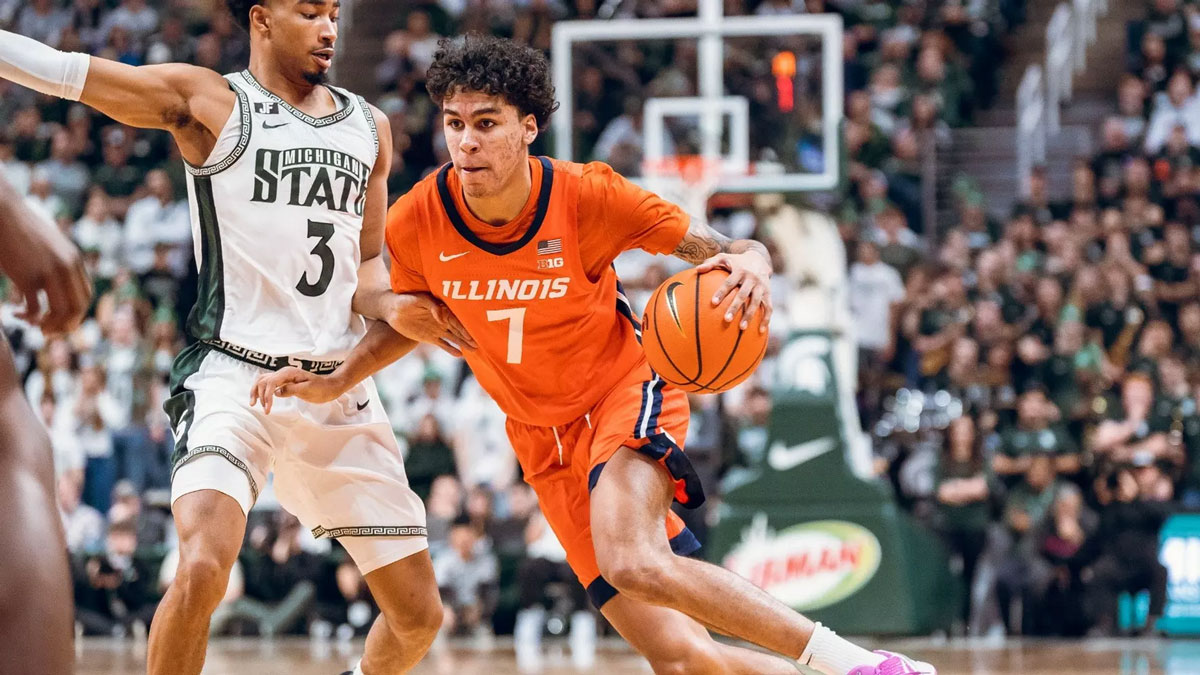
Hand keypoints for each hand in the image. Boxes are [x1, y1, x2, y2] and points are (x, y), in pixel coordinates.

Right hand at [0, 198, 90, 335]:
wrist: (3, 212)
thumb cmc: (22, 228)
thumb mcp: (50, 244)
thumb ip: (59, 261)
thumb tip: (61, 281)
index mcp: (74, 260)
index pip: (86, 296)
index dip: (76, 313)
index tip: (61, 319)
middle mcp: (66, 267)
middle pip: (78, 307)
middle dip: (66, 325)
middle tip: (49, 331)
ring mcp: (48, 272)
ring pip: (61, 313)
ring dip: (49, 325)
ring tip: (35, 326)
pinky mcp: (27, 277)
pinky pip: (35, 309)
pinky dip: (28, 318)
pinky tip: (16, 314)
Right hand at [250, 367, 346, 413]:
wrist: (329, 387)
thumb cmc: (321, 388)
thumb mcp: (307, 390)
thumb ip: (291, 390)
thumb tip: (276, 392)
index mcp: (289, 373)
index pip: (271, 383)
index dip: (266, 396)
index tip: (267, 409)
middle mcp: (284, 372)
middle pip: (263, 381)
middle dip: (259, 395)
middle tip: (264, 409)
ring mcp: (283, 376)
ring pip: (263, 381)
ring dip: (257, 392)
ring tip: (254, 404)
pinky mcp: (284, 382)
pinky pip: (269, 384)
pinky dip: (262, 391)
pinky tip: (261, 399)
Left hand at [386, 293, 475, 356]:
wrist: (392, 309)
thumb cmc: (406, 299)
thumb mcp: (419, 299)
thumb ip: (432, 305)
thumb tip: (442, 316)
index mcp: (441, 309)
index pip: (455, 320)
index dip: (464, 327)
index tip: (472, 334)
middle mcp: (441, 320)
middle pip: (458, 330)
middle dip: (468, 337)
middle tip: (479, 344)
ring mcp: (436, 329)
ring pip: (453, 338)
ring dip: (463, 344)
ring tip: (474, 350)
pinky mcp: (429, 337)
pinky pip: (442, 344)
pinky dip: (450, 349)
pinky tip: (459, 355)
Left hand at [697, 251, 772, 332]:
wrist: (759, 258)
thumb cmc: (736, 261)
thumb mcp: (723, 258)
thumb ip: (710, 263)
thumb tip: (697, 270)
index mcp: (740, 270)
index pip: (729, 282)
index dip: (722, 292)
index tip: (713, 303)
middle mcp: (752, 278)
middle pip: (743, 294)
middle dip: (735, 307)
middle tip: (726, 320)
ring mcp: (761, 286)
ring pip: (756, 302)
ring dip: (749, 315)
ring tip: (741, 328)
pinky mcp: (768, 293)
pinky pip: (769, 307)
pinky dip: (766, 319)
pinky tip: (761, 331)